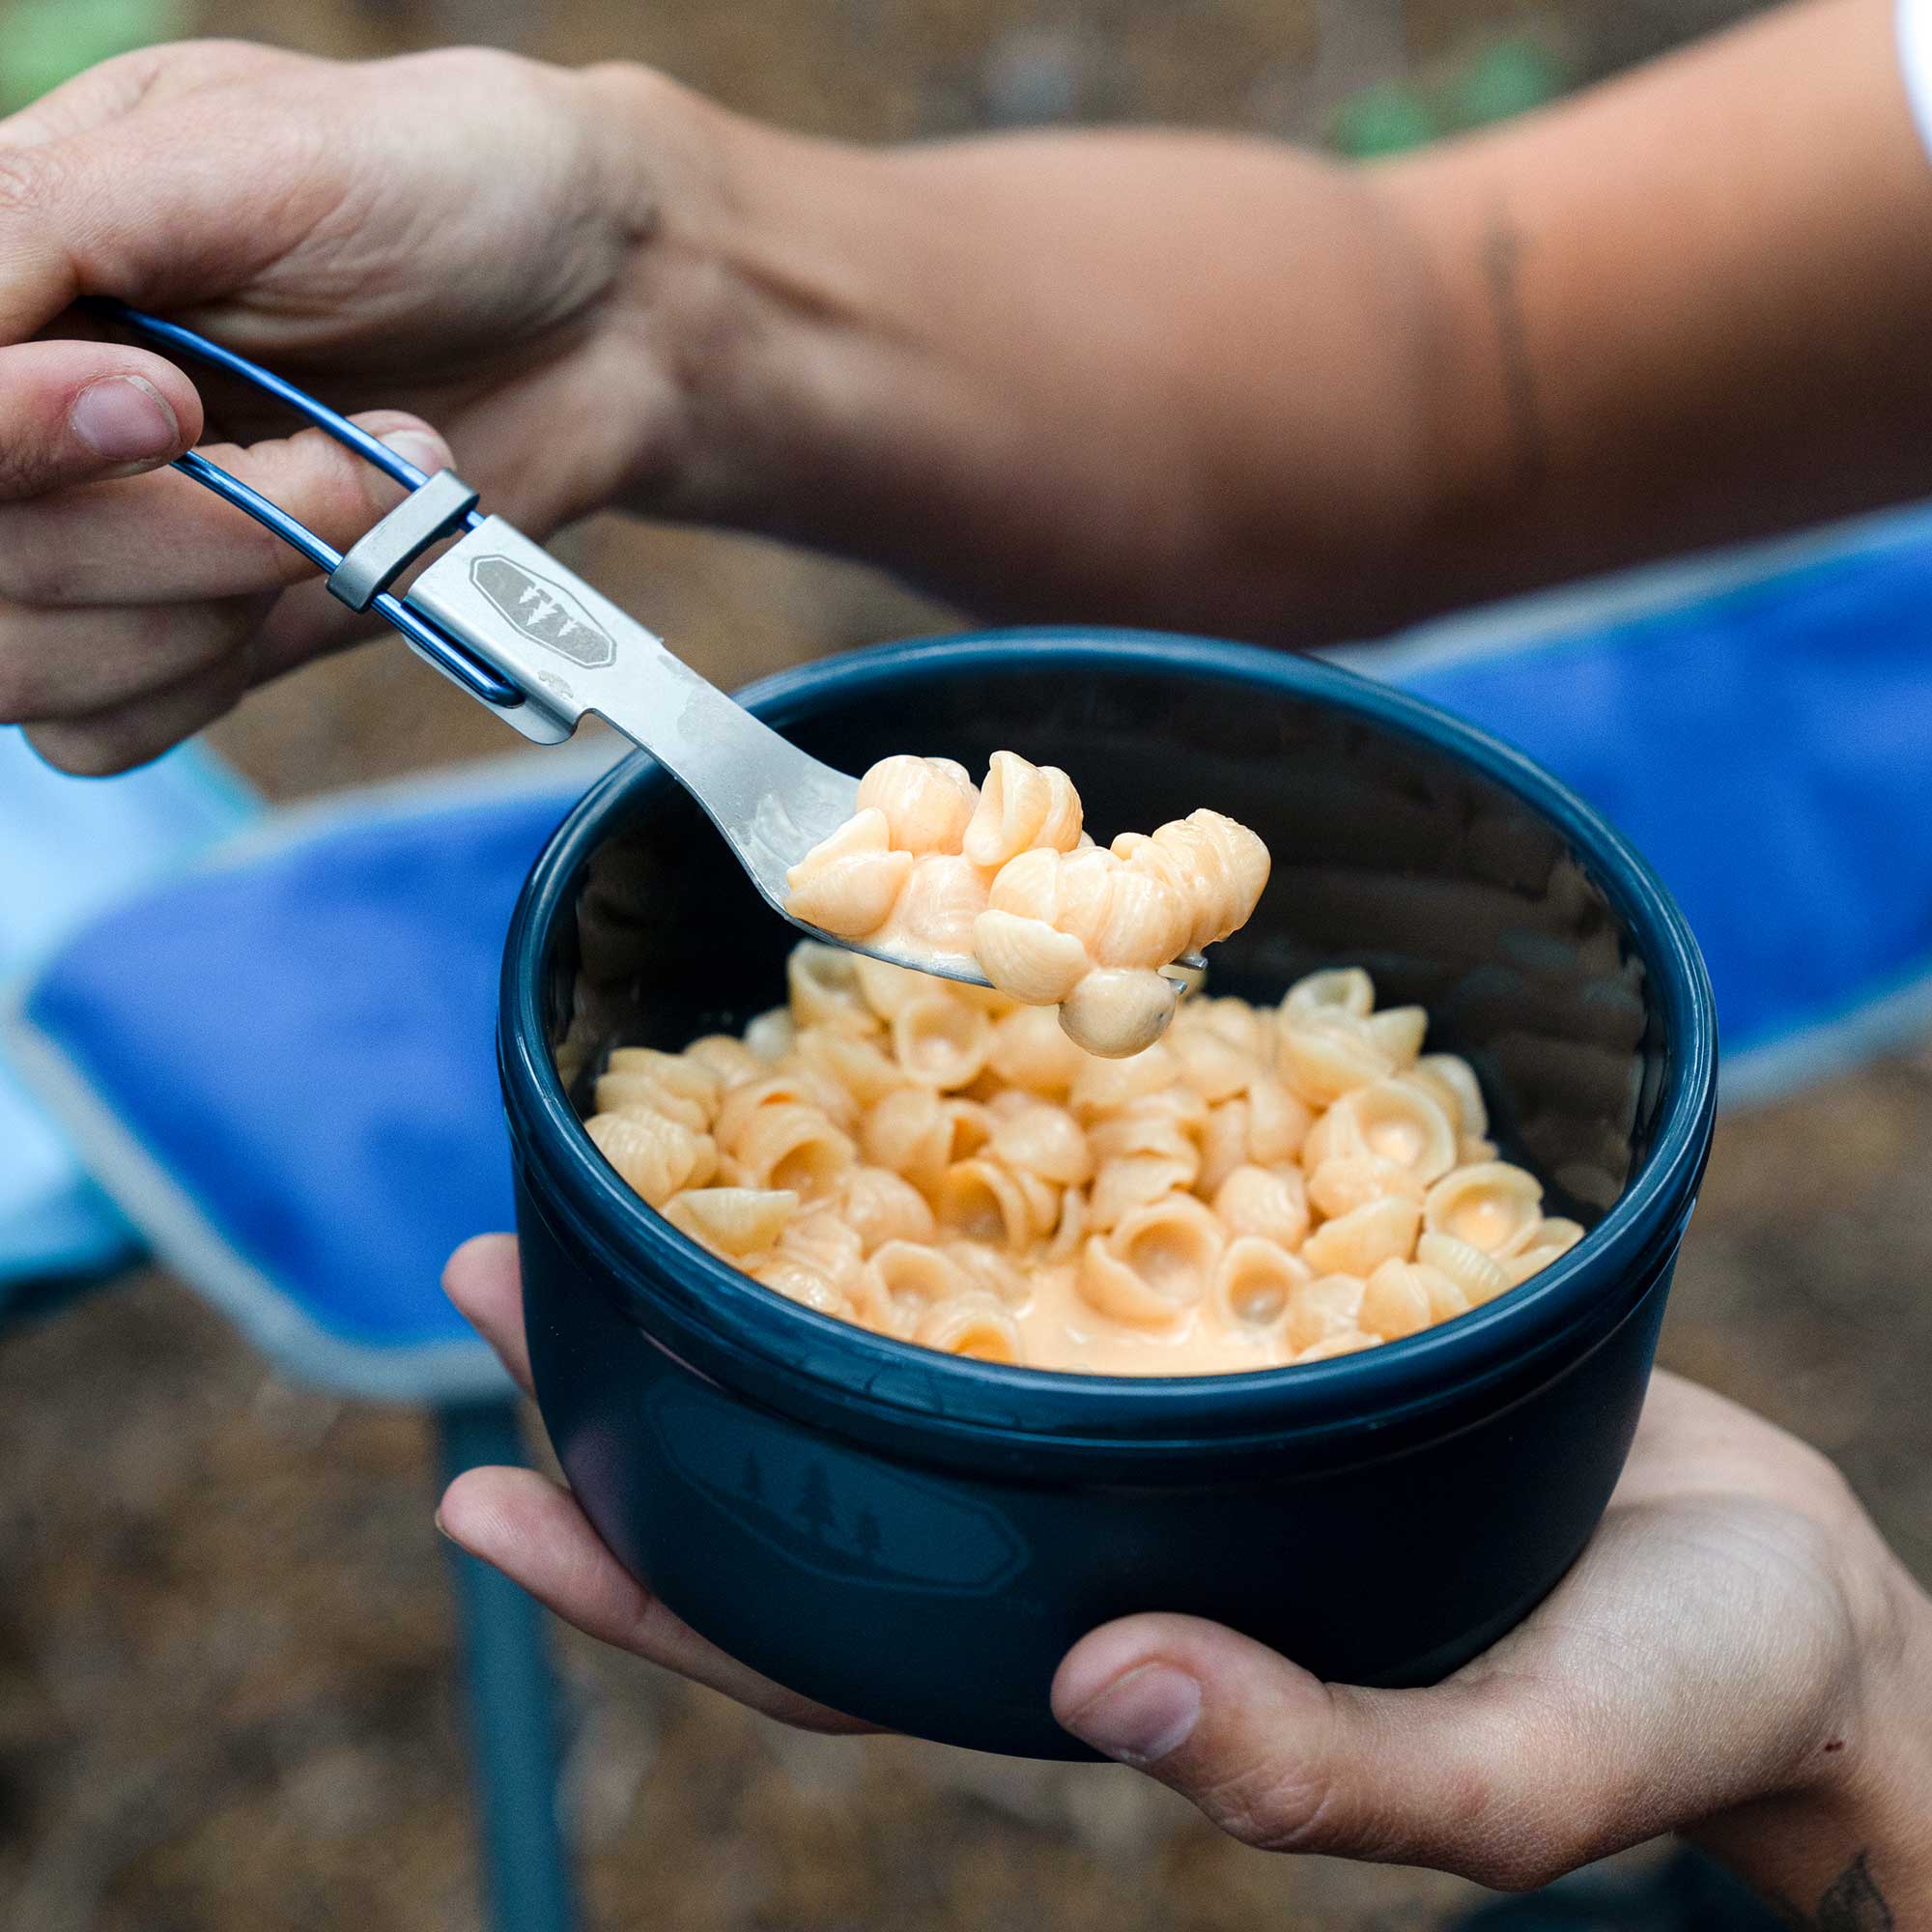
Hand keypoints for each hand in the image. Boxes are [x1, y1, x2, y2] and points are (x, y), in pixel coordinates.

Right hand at [0, 40, 727, 771]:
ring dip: (219, 599)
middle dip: (166, 530)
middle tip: (344, 456)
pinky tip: (328, 582)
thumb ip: (56, 222)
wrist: (603, 314)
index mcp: (1, 265)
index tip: (164, 409)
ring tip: (368, 491)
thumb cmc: (441, 190)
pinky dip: (217, 673)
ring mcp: (84, 533)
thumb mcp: (244, 150)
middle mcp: (14, 415)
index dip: (9, 440)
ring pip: (27, 659)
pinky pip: (108, 727)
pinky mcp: (176, 631)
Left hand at [441, 1232, 1931, 1903]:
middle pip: (828, 1456)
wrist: (1779, 1588)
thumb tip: (1106, 1701)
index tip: (477, 1497)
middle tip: (495, 1255)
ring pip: (925, 1325)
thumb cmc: (1663, 1704)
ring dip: (777, 1237)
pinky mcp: (1255, 1302)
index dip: (650, 1583)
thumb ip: (1322, 1763)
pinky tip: (904, 1066)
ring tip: (640, 1140)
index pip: (824, 1643)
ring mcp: (1164, 1410)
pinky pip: (1073, 1227)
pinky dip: (969, 1155)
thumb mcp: (1517, 1766)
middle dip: (657, 1369)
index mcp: (1109, 1654)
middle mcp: (1099, 1524)